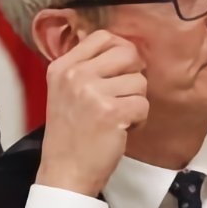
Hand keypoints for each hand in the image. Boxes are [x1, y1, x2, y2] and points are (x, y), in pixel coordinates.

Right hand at [36, 30, 147, 195]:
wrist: (65, 170)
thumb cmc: (72, 133)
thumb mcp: (66, 91)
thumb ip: (87, 67)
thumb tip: (122, 47)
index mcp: (62, 66)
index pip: (103, 36)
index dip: (122, 51)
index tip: (122, 70)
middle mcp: (75, 75)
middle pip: (128, 54)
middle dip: (134, 76)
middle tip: (123, 96)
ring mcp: (93, 92)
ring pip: (140, 82)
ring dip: (136, 102)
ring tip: (117, 117)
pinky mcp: (112, 112)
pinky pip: (143, 104)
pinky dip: (139, 120)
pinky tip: (122, 128)